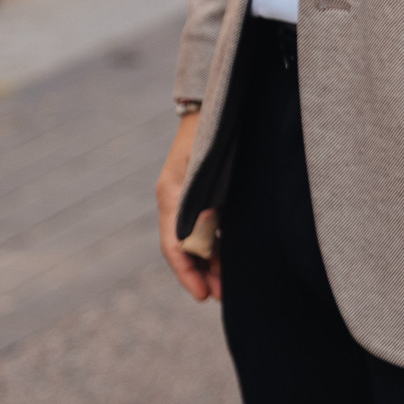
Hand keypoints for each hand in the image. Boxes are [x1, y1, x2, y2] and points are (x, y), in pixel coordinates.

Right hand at [155, 110, 222, 301]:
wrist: (214, 105)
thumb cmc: (212, 132)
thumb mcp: (205, 165)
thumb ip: (202, 198)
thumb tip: (204, 232)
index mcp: (172, 196)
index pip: (173, 245)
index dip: (187, 274)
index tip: (203, 296)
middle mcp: (177, 201)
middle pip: (184, 249)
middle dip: (200, 275)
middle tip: (221, 297)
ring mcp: (190, 199)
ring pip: (197, 241)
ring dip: (210, 265)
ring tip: (228, 287)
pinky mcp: (205, 196)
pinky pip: (208, 229)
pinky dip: (217, 248)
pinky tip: (231, 260)